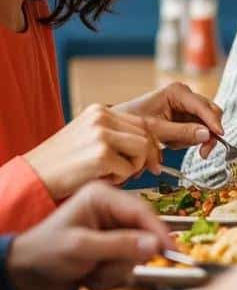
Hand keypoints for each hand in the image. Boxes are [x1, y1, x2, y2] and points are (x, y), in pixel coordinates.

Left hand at [7, 182, 170, 289]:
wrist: (23, 276)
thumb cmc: (45, 253)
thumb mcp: (81, 247)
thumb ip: (119, 245)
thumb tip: (156, 245)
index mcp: (104, 197)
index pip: (142, 211)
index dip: (159, 232)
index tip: (172, 251)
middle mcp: (113, 211)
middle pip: (143, 235)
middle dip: (125, 258)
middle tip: (104, 270)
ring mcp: (113, 232)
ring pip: (136, 254)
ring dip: (115, 271)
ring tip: (90, 274)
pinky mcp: (112, 250)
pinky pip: (127, 266)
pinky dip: (110, 277)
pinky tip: (90, 277)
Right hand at [22, 104, 161, 200]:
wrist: (32, 177)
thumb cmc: (61, 163)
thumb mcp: (88, 138)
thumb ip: (115, 135)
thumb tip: (151, 147)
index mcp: (99, 110)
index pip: (141, 121)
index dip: (149, 142)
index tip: (151, 159)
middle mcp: (102, 117)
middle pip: (146, 134)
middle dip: (145, 156)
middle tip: (134, 171)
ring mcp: (102, 134)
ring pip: (143, 148)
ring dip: (133, 166)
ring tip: (112, 174)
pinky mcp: (102, 154)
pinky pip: (130, 168)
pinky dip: (121, 178)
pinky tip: (102, 178)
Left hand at [118, 82, 222, 157]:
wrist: (119, 126)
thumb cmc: (132, 123)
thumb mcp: (156, 130)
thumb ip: (183, 132)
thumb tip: (208, 134)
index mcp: (177, 92)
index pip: (203, 107)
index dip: (213, 122)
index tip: (220, 136)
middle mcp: (185, 95)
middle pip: (210, 112)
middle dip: (207, 133)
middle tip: (203, 153)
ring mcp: (186, 104)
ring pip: (205, 123)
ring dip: (194, 137)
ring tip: (172, 143)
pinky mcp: (185, 114)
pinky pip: (197, 128)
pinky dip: (188, 138)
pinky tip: (173, 141)